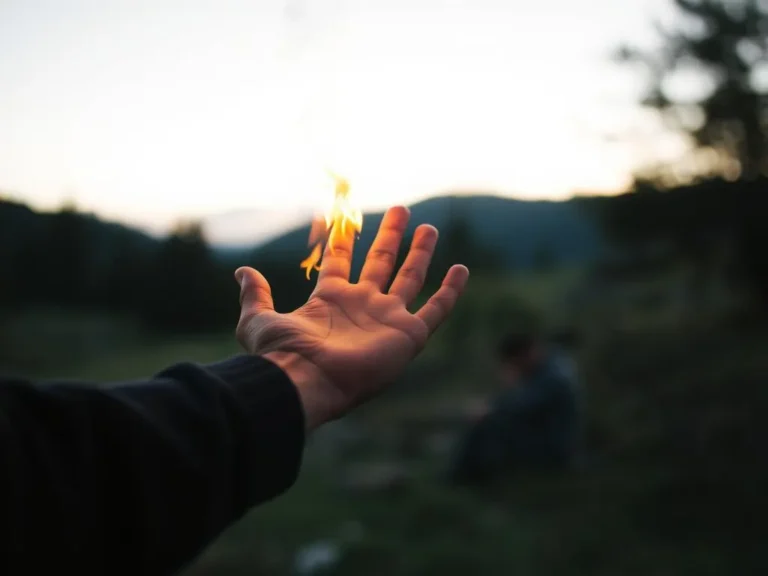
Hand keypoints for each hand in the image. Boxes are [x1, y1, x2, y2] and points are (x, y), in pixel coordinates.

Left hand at [235, 206, 468, 430]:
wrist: (306, 382)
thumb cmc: (281, 355)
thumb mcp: (258, 320)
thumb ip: (255, 295)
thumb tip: (242, 272)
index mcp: (331, 300)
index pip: (341, 261)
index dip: (344, 239)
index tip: (347, 215)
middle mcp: (362, 306)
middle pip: (381, 263)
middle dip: (391, 236)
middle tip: (401, 210)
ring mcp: (387, 319)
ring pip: (410, 279)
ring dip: (419, 253)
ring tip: (428, 227)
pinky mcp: (408, 335)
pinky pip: (436, 310)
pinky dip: (450, 291)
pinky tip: (460, 269)